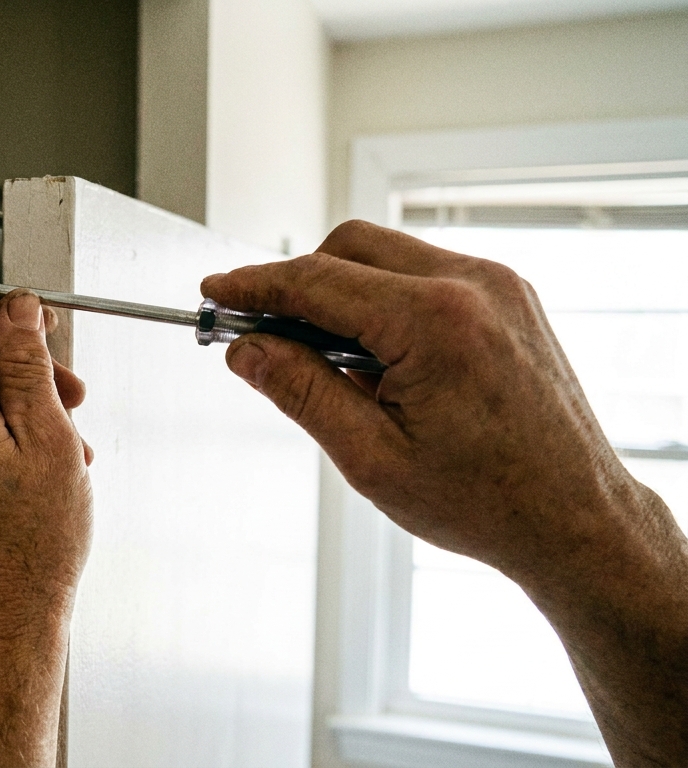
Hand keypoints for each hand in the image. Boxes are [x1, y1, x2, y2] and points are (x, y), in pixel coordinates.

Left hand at [0, 290, 91, 766]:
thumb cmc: (24, 552)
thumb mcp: (47, 438)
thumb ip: (27, 362)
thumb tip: (19, 311)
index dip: (13, 318)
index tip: (46, 330)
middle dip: (20, 372)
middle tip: (69, 400)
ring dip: (9, 408)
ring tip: (57, 448)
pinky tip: (25, 468)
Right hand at [202, 220, 687, 763]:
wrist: (575, 519)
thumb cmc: (487, 501)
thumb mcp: (370, 457)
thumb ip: (301, 390)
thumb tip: (247, 349)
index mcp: (434, 323)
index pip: (316, 280)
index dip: (254, 286)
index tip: (217, 293)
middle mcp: (472, 286)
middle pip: (349, 246)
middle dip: (298, 284)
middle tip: (264, 337)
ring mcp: (498, 285)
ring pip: (386, 254)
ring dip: (342, 291)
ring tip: (331, 364)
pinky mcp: (509, 296)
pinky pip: (425, 271)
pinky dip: (385, 299)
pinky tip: (379, 359)